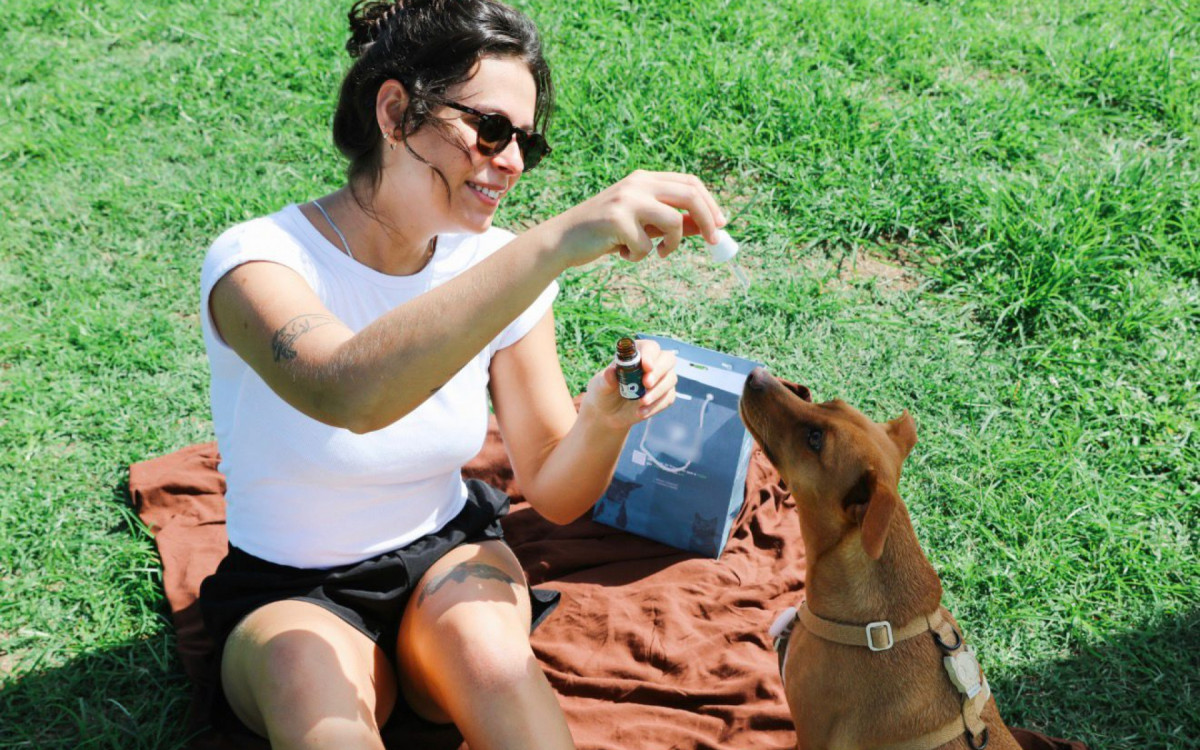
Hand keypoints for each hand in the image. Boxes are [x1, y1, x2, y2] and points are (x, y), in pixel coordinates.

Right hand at [546, 170, 726, 268]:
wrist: (563, 239)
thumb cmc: (604, 232)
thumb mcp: (641, 223)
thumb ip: (671, 221)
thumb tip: (707, 228)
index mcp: (644, 179)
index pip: (690, 183)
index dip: (710, 204)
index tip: (720, 225)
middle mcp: (638, 183)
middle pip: (689, 196)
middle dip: (707, 220)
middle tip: (712, 242)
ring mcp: (627, 200)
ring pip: (674, 222)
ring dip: (671, 245)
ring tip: (654, 252)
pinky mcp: (617, 220)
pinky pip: (647, 245)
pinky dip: (639, 256)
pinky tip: (620, 252)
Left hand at [580, 339, 677, 430]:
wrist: (608, 413)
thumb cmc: (604, 392)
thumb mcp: (601, 385)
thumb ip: (607, 378)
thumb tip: (611, 372)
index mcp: (637, 353)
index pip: (650, 347)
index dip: (650, 355)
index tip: (646, 366)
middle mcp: (653, 363)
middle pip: (667, 359)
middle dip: (658, 371)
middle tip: (646, 384)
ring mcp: (661, 378)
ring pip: (670, 379)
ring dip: (657, 391)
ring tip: (641, 402)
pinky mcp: (665, 395)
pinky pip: (668, 397)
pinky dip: (656, 406)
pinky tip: (641, 412)